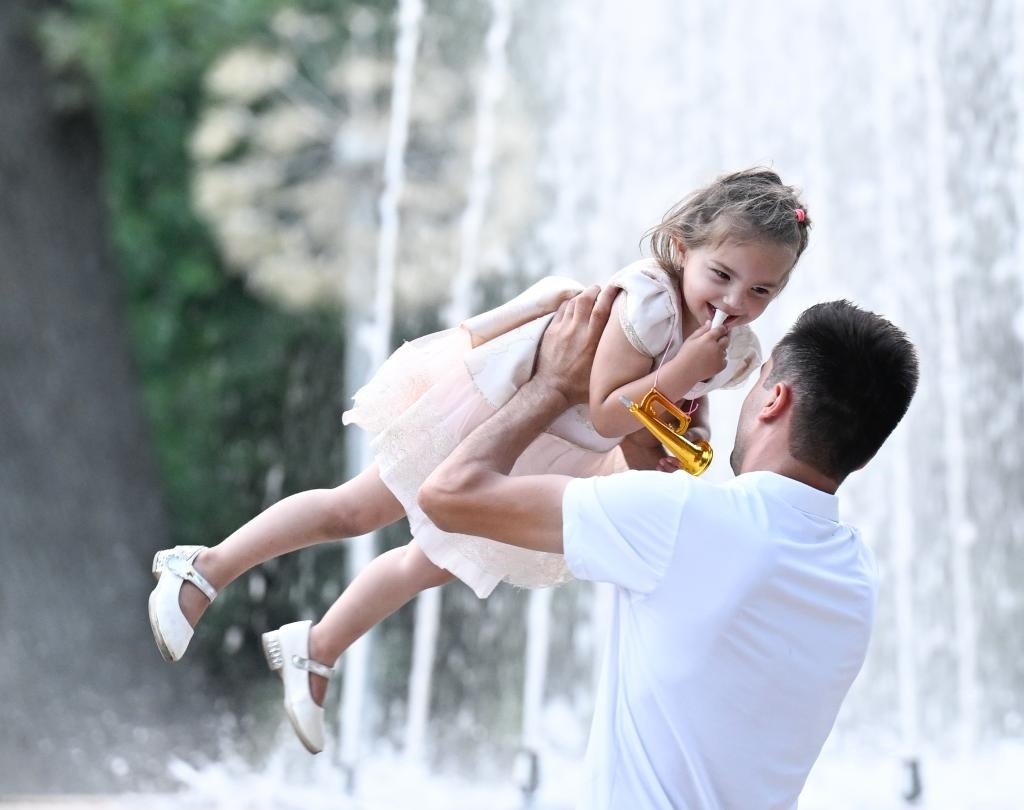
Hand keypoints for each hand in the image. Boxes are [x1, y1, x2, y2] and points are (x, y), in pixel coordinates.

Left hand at [534, 284, 617, 405]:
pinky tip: (574, 306)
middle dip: (595, 290)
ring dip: (582, 296)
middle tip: (601, 291)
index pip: (602, 309)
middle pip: (586, 299)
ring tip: (589, 297)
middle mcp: (577, 331)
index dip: (610, 294)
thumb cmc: (579, 386)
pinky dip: (570, 304)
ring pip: (573, 302)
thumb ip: (612, 356)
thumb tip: (627, 348)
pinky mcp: (551, 331)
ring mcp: (562, 329)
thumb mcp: (602, 372)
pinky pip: (561, 309)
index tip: (617, 286)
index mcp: (592, 341)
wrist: (551, 389)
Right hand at [676, 320, 729, 382]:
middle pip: (726, 339)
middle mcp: (716, 347)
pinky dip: (720, 360)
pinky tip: (710, 361)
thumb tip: (710, 322)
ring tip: (708, 354)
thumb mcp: (691, 339)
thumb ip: (702, 330)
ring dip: (720, 350)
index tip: (719, 330)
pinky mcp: (720, 366)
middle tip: (713, 343)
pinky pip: (724, 360)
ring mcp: (719, 357)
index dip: (721, 329)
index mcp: (708, 338)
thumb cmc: (685, 355)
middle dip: (721, 339)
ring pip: (725, 350)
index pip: (721, 329)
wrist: (684, 372)